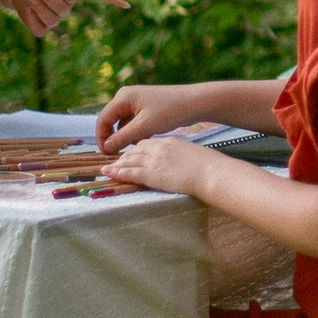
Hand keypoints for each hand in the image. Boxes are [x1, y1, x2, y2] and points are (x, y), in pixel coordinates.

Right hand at [97, 83, 218, 150]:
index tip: (106, 154)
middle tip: (116, 154)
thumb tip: (106, 147)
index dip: (101, 137)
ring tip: (132, 149)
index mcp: (123, 97)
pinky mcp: (147, 108)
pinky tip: (143, 141)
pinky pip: (134, 123)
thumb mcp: (144, 127)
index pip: (103, 119)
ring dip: (125, 137)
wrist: (195, 103)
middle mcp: (127, 97)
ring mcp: (137, 102)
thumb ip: (122, 137)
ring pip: (123, 123)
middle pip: (111, 121)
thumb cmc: (169, 111)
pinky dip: (135, 133)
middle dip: (113, 138)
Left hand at [104, 136, 222, 198]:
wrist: (210, 172)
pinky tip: (108, 173)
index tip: (130, 154)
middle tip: (114, 162)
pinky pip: (130, 172)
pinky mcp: (151, 174)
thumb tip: (182, 161)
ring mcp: (154, 161)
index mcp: (169, 142)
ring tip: (106, 168)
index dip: (136, 149)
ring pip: (129, 160)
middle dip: (123, 156)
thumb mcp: (193, 154)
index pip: (147, 143)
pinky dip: (117, 172)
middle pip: (135, 151)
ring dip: (116, 164)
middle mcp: (158, 149)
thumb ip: (182, 155)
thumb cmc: (208, 165)